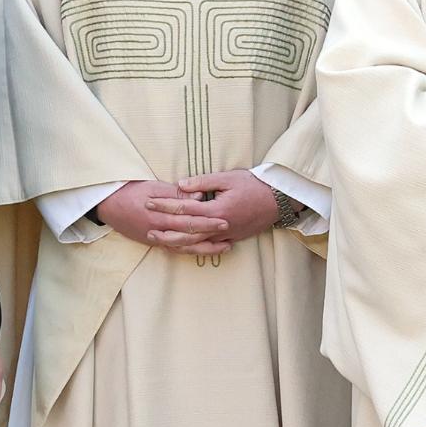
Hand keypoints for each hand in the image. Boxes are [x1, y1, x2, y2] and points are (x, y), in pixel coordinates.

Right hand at [95, 180, 217, 249]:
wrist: (107, 205)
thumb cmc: (130, 192)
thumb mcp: (152, 187)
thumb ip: (175, 193)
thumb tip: (198, 195)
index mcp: (160, 215)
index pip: (189, 219)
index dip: (208, 220)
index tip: (224, 218)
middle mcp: (159, 230)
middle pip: (190, 234)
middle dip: (211, 234)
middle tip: (229, 231)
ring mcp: (156, 239)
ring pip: (185, 247)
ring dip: (205, 248)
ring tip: (224, 247)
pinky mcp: (153, 243)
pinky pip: (175, 250)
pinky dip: (191, 251)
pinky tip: (204, 250)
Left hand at [147, 170, 281, 246]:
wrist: (278, 200)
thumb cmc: (254, 185)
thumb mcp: (228, 178)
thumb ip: (202, 183)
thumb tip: (180, 185)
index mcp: (217, 209)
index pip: (185, 208)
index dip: (165, 205)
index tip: (150, 202)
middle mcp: (220, 225)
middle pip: (187, 230)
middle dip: (165, 227)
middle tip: (147, 225)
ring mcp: (226, 235)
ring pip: (196, 243)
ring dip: (176, 242)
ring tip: (159, 240)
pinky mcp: (232, 238)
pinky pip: (209, 247)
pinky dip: (193, 249)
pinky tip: (182, 248)